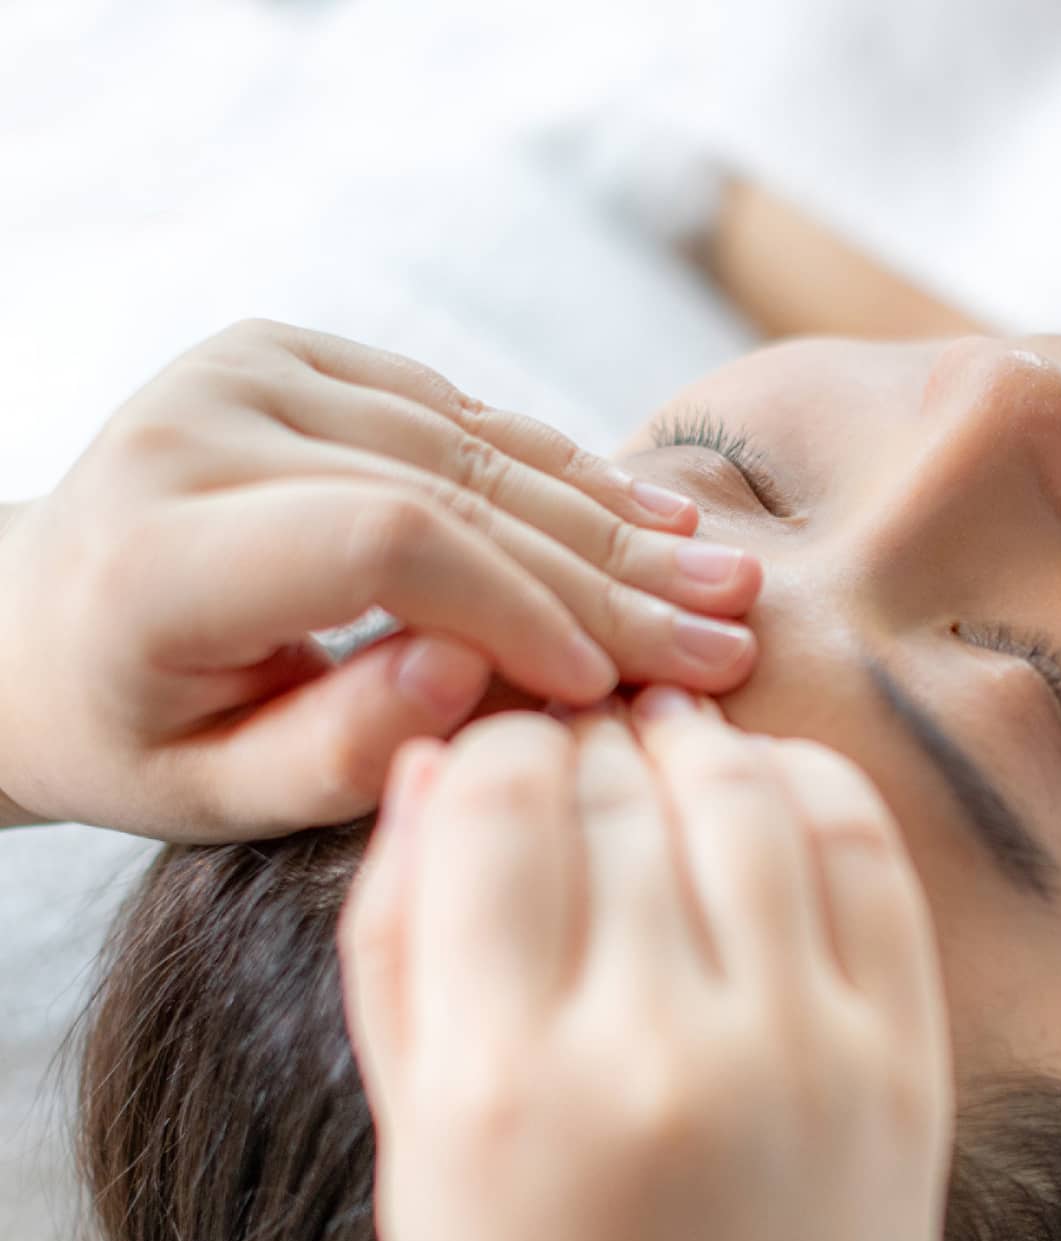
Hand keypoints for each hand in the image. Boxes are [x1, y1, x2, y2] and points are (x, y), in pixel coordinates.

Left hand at [0, 320, 760, 839]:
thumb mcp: (218, 796)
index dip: (521, 609)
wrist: (39, 623)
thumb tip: (472, 670)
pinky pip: (461, 413)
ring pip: (475, 444)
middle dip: (602, 574)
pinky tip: (651, 513)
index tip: (611, 686)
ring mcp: (249, 371)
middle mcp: (199, 427)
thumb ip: (342, 750)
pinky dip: (562, 470)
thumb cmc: (135, 733)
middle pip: (449, 489)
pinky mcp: (296, 355)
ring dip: (609, 519)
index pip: (383, 546)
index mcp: (158, 548)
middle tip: (724, 632)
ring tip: (717, 575)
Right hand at [338, 687, 954, 1240]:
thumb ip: (395, 948)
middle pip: (617, 781)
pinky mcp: (906, 1061)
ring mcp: (803, 1050)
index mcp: (503, 1086)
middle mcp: (659, 1050)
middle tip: (573, 744)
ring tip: (659, 744)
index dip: (488, 746)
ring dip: (689, 741)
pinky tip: (763, 791)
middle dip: (580, 737)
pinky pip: (867, 851)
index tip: (494, 761)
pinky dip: (809, 783)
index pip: (492, 800)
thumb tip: (427, 768)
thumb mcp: (412, 1159)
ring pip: (745, 789)